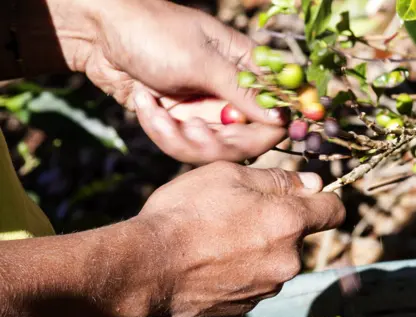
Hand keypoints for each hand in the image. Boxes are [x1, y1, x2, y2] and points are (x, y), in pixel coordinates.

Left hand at [48, 0, 286, 162]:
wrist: (96, 32)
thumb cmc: (153, 32)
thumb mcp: (201, 61)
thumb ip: (243, 92)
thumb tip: (283, 119)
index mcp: (246, 68)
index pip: (276, 111)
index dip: (267, 130)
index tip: (242, 135)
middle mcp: (230, 93)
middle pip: (244, 141)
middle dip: (212, 141)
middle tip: (186, 128)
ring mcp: (205, 110)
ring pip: (211, 149)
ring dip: (177, 136)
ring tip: (150, 107)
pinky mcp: (180, 122)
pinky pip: (182, 146)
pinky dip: (159, 129)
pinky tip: (141, 101)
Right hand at [136, 164, 343, 316]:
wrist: (147, 266)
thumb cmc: (185, 213)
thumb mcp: (229, 176)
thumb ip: (278, 179)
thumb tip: (312, 184)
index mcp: (290, 223)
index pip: (334, 210)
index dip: (322, 198)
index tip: (305, 193)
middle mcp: (289, 261)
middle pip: (299, 236)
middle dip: (278, 222)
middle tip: (237, 211)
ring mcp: (269, 287)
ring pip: (276, 259)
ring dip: (258, 247)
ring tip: (216, 237)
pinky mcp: (247, 305)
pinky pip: (255, 280)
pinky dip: (241, 269)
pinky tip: (210, 261)